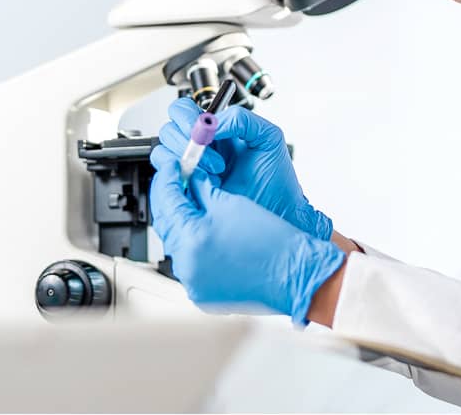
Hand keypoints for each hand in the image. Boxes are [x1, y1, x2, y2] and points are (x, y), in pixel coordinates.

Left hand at [148, 148, 343, 322]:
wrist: (295, 275)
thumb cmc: (272, 243)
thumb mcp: (231, 203)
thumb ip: (201, 189)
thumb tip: (187, 179)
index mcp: (192, 238)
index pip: (166, 198)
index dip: (168, 177)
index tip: (174, 167)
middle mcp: (187, 265)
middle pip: (166, 222)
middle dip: (171, 200)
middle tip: (182, 183)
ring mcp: (193, 283)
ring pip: (176, 244)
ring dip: (181, 223)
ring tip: (196, 207)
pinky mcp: (202, 294)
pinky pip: (188, 264)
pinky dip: (192, 246)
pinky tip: (204, 233)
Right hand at [154, 97, 332, 240]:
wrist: (279, 212)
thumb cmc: (276, 179)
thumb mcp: (267, 137)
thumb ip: (241, 119)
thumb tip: (211, 123)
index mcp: (216, 130)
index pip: (184, 110)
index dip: (185, 116)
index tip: (200, 129)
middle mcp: (200, 147)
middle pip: (168, 129)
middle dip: (186, 141)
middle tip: (211, 154)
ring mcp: (192, 169)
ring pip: (163, 153)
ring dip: (186, 160)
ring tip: (215, 172)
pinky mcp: (188, 190)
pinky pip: (166, 179)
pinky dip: (179, 177)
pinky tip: (203, 183)